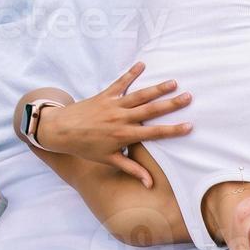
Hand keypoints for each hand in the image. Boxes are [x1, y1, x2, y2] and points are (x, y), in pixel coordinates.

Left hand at [36, 62, 191, 186]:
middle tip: (188, 97)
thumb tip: (149, 184)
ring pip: (139, 95)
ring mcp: (113, 105)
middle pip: (151, 110)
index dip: (172, 130)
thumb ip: (132, 169)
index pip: (154, 133)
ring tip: (173, 82)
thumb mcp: (109, 160)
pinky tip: (142, 65)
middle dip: (171, 104)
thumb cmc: (85, 147)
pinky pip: (120, 83)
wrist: (60, 131)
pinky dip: (131, 73)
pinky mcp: (104, 95)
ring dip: (157, 88)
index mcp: (124, 135)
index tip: (189, 126)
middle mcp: (121, 118)